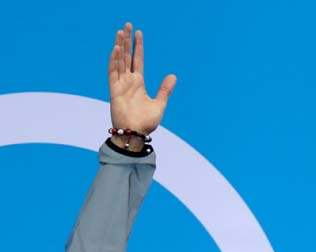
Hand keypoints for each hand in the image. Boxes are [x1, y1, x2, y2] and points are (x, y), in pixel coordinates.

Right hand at [108, 23, 175, 137]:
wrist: (136, 134)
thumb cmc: (146, 123)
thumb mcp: (159, 104)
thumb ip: (165, 90)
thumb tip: (173, 75)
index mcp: (138, 84)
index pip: (138, 60)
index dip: (138, 47)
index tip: (139, 33)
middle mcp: (128, 81)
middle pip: (127, 56)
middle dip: (127, 41)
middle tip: (128, 25)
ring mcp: (120, 85)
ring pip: (119, 61)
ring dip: (119, 46)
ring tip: (120, 32)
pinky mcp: (114, 90)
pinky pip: (113, 72)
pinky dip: (114, 61)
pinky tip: (117, 49)